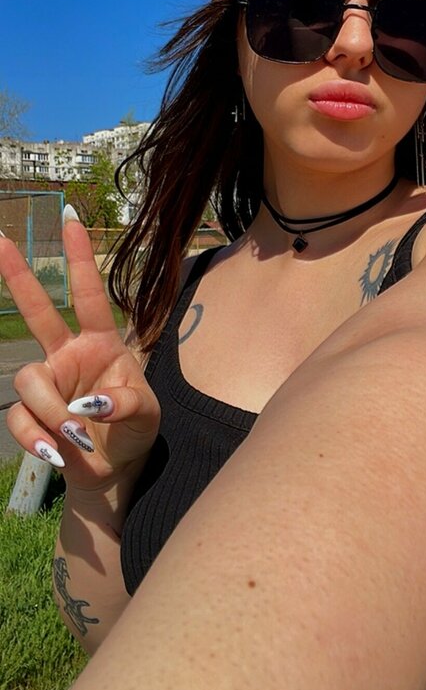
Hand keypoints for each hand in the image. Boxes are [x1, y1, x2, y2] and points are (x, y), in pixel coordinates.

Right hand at [0, 214, 159, 491]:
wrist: (116, 468)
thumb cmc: (135, 429)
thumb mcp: (147, 415)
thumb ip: (127, 403)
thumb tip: (90, 404)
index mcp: (103, 342)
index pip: (90, 295)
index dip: (80, 259)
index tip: (71, 221)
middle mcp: (69, 354)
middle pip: (37, 312)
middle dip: (17, 276)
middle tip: (0, 240)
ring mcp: (48, 383)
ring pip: (29, 381)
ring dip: (52, 412)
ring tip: (76, 436)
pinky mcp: (32, 414)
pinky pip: (21, 418)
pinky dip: (38, 437)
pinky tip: (56, 451)